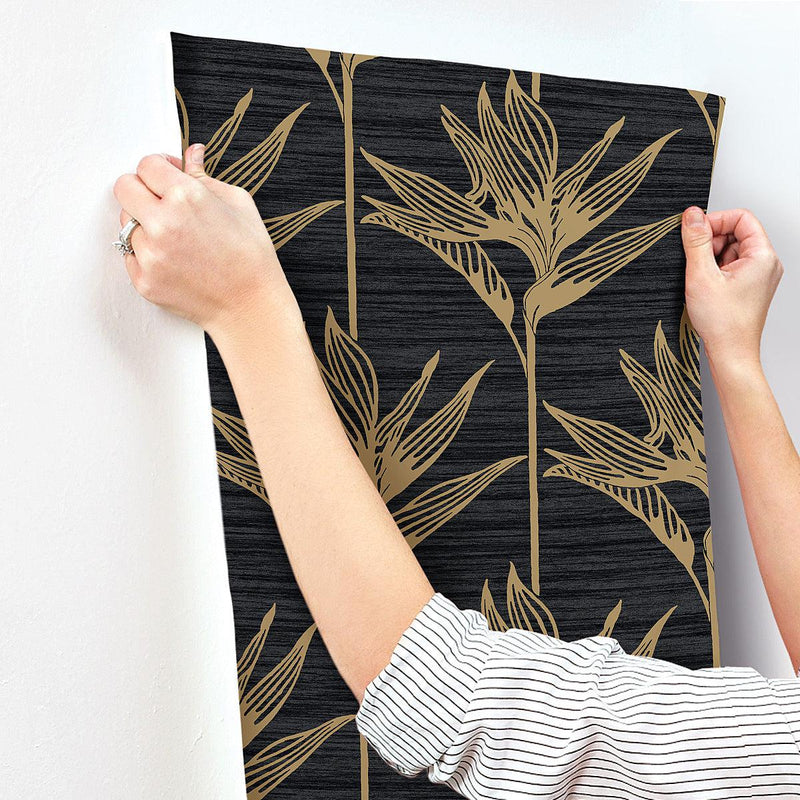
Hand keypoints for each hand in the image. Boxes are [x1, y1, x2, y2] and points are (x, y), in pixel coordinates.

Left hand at [112, 143, 300, 338]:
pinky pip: (130, 255)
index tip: (168, 178)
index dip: (159, 169)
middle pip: (124, 187)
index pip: (146, 165)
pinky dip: (147, 254)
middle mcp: (162, 223)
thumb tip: (191, 153)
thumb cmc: (251, 255)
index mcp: (187, 196)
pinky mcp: (144, 280)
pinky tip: (174, 260)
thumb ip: (205, 176)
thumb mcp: (238, 204)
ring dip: (144, 225)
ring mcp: (150, 255)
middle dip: (142, 190)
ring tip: (175, 238)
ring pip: (126, 223)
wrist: (251, 306)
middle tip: (162, 203)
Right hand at [681, 205, 783, 369]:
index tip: (695, 231)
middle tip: (696, 259)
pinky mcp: (749, 287)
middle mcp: (766, 264)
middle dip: (711, 241)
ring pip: (731, 250)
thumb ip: (696, 241)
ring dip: (711, 258)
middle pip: (736, 233)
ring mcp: (759, 276)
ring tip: (702, 279)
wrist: (731, 353)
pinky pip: (730, 266)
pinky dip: (715, 271)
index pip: (741, 218)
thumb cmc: (723, 323)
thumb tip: (691, 215)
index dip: (715, 220)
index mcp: (762, 256)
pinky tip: (706, 286)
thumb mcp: (701, 275)